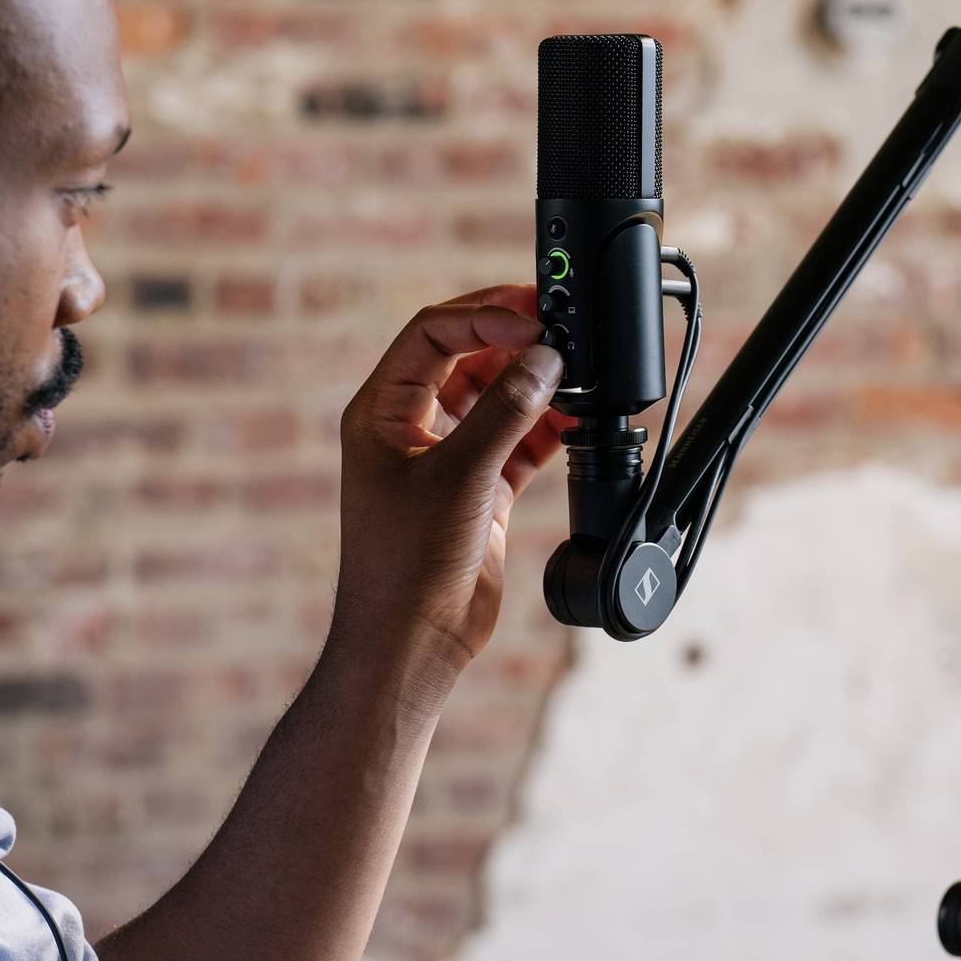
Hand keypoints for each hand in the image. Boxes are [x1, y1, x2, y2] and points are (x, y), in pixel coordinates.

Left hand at [327, 286, 571, 704]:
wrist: (413, 642)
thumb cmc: (406, 564)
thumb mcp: (459, 475)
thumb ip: (505, 412)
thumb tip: (544, 360)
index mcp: (382, 411)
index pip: (432, 335)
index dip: (482, 318)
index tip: (530, 320)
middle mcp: (411, 428)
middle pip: (467, 358)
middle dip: (514, 342)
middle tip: (561, 325)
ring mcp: (448, 459)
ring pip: (498, 398)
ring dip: (536, 384)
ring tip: (577, 370)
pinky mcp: (481, 491)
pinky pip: (519, 442)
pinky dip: (549, 428)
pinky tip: (578, 418)